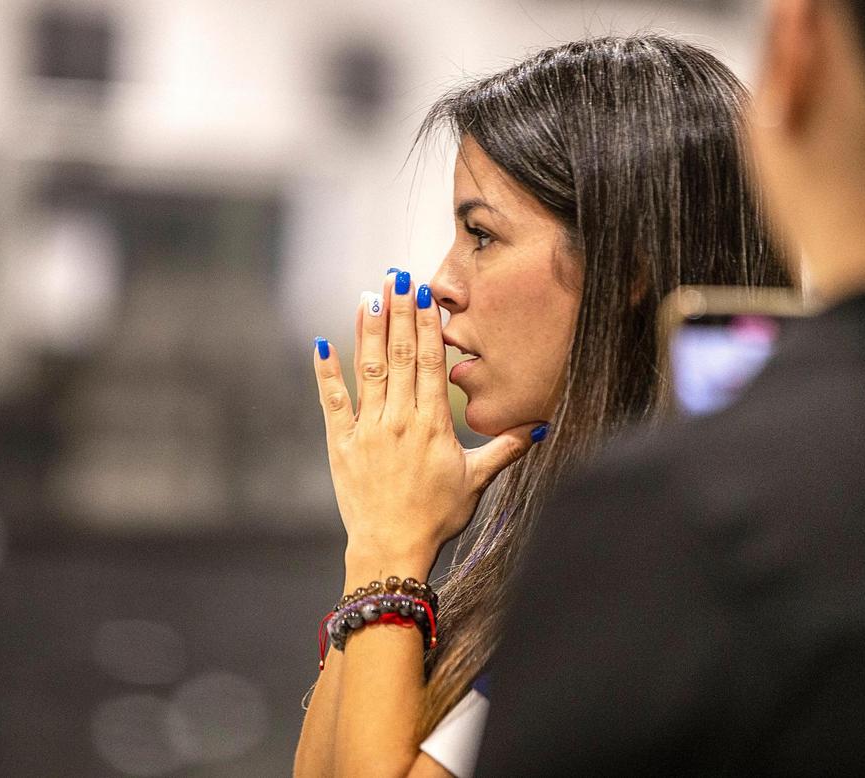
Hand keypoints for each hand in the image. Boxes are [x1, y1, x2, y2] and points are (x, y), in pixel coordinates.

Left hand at [313, 270, 544, 581]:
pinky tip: (323, 343)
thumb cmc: (438, 517)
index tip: (424, 295)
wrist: (392, 548)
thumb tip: (541, 427)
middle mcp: (399, 419)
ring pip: (369, 370)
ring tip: (370, 296)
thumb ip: (506, 449)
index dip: (427, 325)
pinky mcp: (341, 443)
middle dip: (399, 313)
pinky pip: (332, 401)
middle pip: (400, 355)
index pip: (430, 363)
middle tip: (398, 277)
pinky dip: (327, 372)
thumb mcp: (477, 481)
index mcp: (432, 424)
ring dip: (368, 331)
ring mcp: (368, 429)